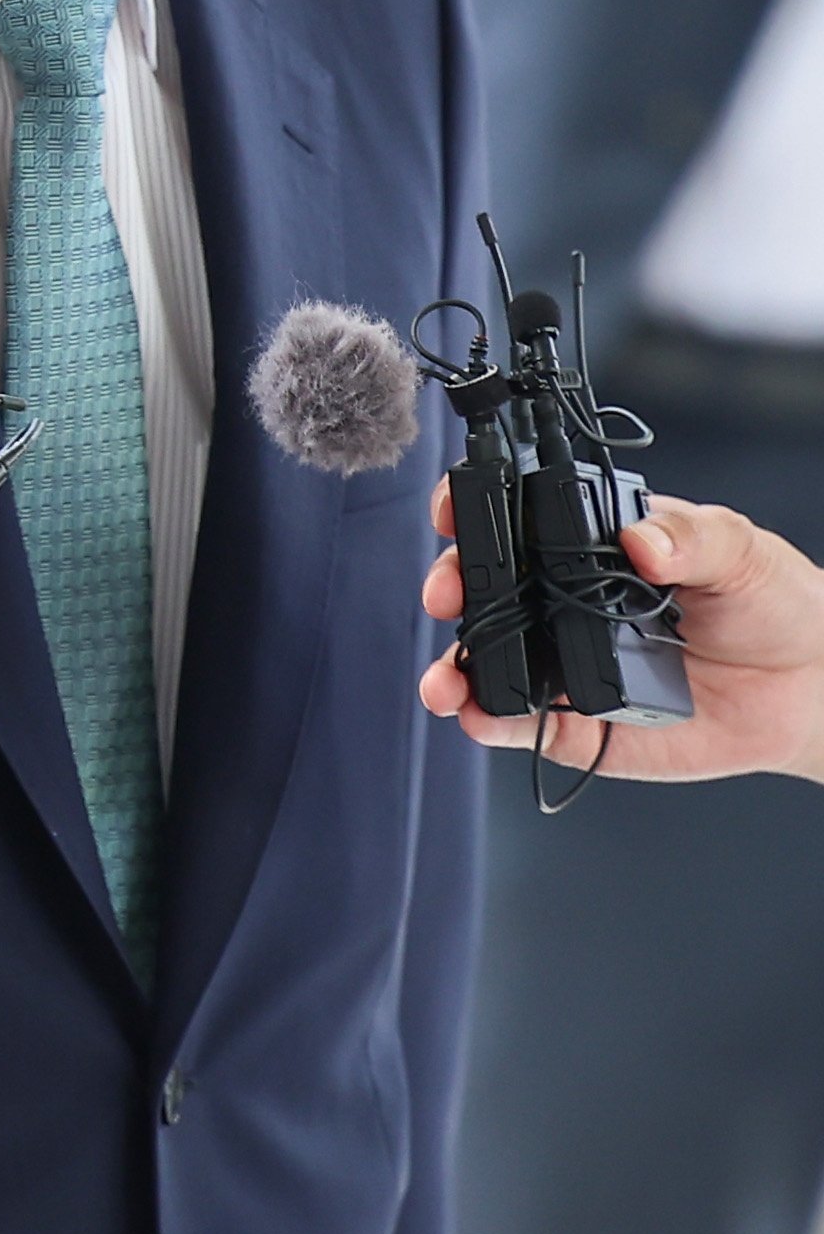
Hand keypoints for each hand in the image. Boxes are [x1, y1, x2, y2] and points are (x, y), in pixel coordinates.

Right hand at [422, 482, 823, 785]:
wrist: (809, 685)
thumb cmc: (773, 601)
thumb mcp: (739, 548)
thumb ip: (690, 537)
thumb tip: (641, 540)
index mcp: (598, 543)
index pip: (520, 517)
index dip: (475, 508)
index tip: (455, 511)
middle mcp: (570, 600)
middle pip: (488, 589)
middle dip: (452, 588)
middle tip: (448, 594)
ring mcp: (570, 663)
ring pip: (493, 662)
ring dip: (456, 670)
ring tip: (445, 682)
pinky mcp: (583, 724)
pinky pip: (528, 725)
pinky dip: (496, 723)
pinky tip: (481, 717)